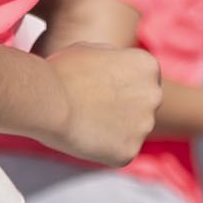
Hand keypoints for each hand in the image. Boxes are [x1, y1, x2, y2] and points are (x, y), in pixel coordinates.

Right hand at [45, 44, 164, 167]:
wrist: (48, 100)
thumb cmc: (62, 71)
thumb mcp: (91, 51)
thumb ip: (111, 61)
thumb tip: (114, 67)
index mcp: (148, 66)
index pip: (140, 81)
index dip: (116, 86)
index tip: (96, 88)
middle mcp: (155, 95)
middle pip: (140, 107)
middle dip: (120, 109)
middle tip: (90, 109)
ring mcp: (145, 126)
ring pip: (130, 132)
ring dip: (111, 130)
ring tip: (83, 122)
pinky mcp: (130, 151)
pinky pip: (118, 152)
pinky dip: (102, 150)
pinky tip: (83, 139)